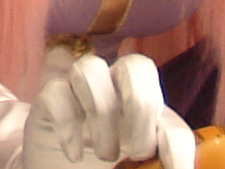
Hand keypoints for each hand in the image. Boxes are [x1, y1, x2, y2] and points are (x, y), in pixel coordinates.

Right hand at [25, 46, 190, 168]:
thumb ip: (150, 167)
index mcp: (145, 119)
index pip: (170, 121)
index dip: (176, 145)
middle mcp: (115, 95)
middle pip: (136, 66)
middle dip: (141, 106)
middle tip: (138, 151)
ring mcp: (79, 92)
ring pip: (91, 67)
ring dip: (102, 113)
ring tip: (106, 155)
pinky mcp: (48, 99)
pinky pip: (56, 91)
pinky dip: (67, 123)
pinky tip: (74, 155)